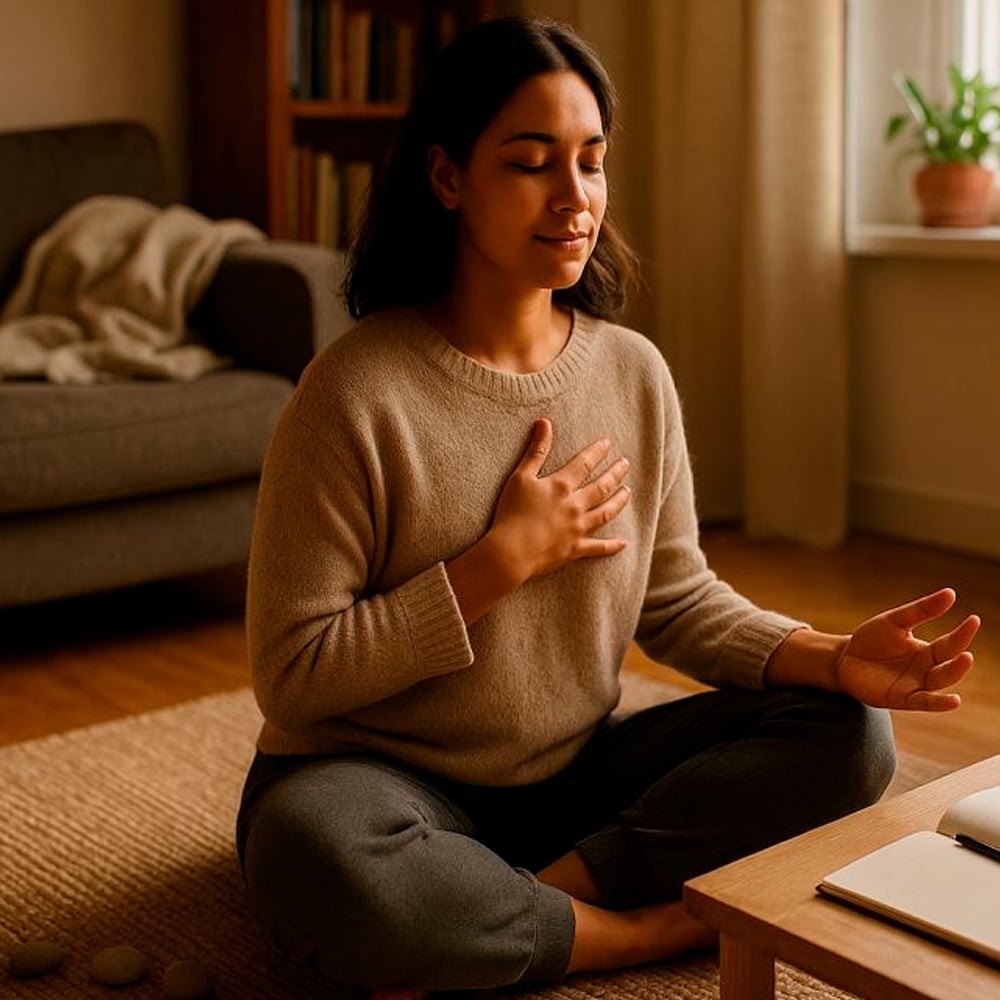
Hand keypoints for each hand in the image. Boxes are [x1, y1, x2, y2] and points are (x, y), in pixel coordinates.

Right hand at [490, 417, 631, 582]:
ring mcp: (578, 528)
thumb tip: (545, 422)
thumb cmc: (511, 512)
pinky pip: (599, 547)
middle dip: (616, 473)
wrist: (510, 551)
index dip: (597, 451)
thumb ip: (536, 451)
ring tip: (627, 492)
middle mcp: (575, 505)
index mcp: (561, 486)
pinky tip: (623, 542)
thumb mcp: (520, 477)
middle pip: (602, 486)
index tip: (608, 443)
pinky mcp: (575, 549)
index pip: (585, 463)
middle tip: (626, 464)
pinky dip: (612, 545)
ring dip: (618, 501)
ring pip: (606, 512)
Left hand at [834, 589, 979, 711]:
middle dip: (959, 660)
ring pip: (940, 682)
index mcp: (927, 652)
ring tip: (965, 660)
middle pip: (948, 665)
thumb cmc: (872, 640)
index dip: (962, 633)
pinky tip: (954, 700)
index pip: (950, 644)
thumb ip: (921, 610)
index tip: (973, 619)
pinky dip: (939, 703)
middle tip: (967, 650)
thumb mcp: (895, 621)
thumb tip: (950, 593)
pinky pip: (924, 702)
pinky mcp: (901, 699)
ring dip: (953, 674)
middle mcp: (925, 670)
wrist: (844, 658)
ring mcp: (915, 685)